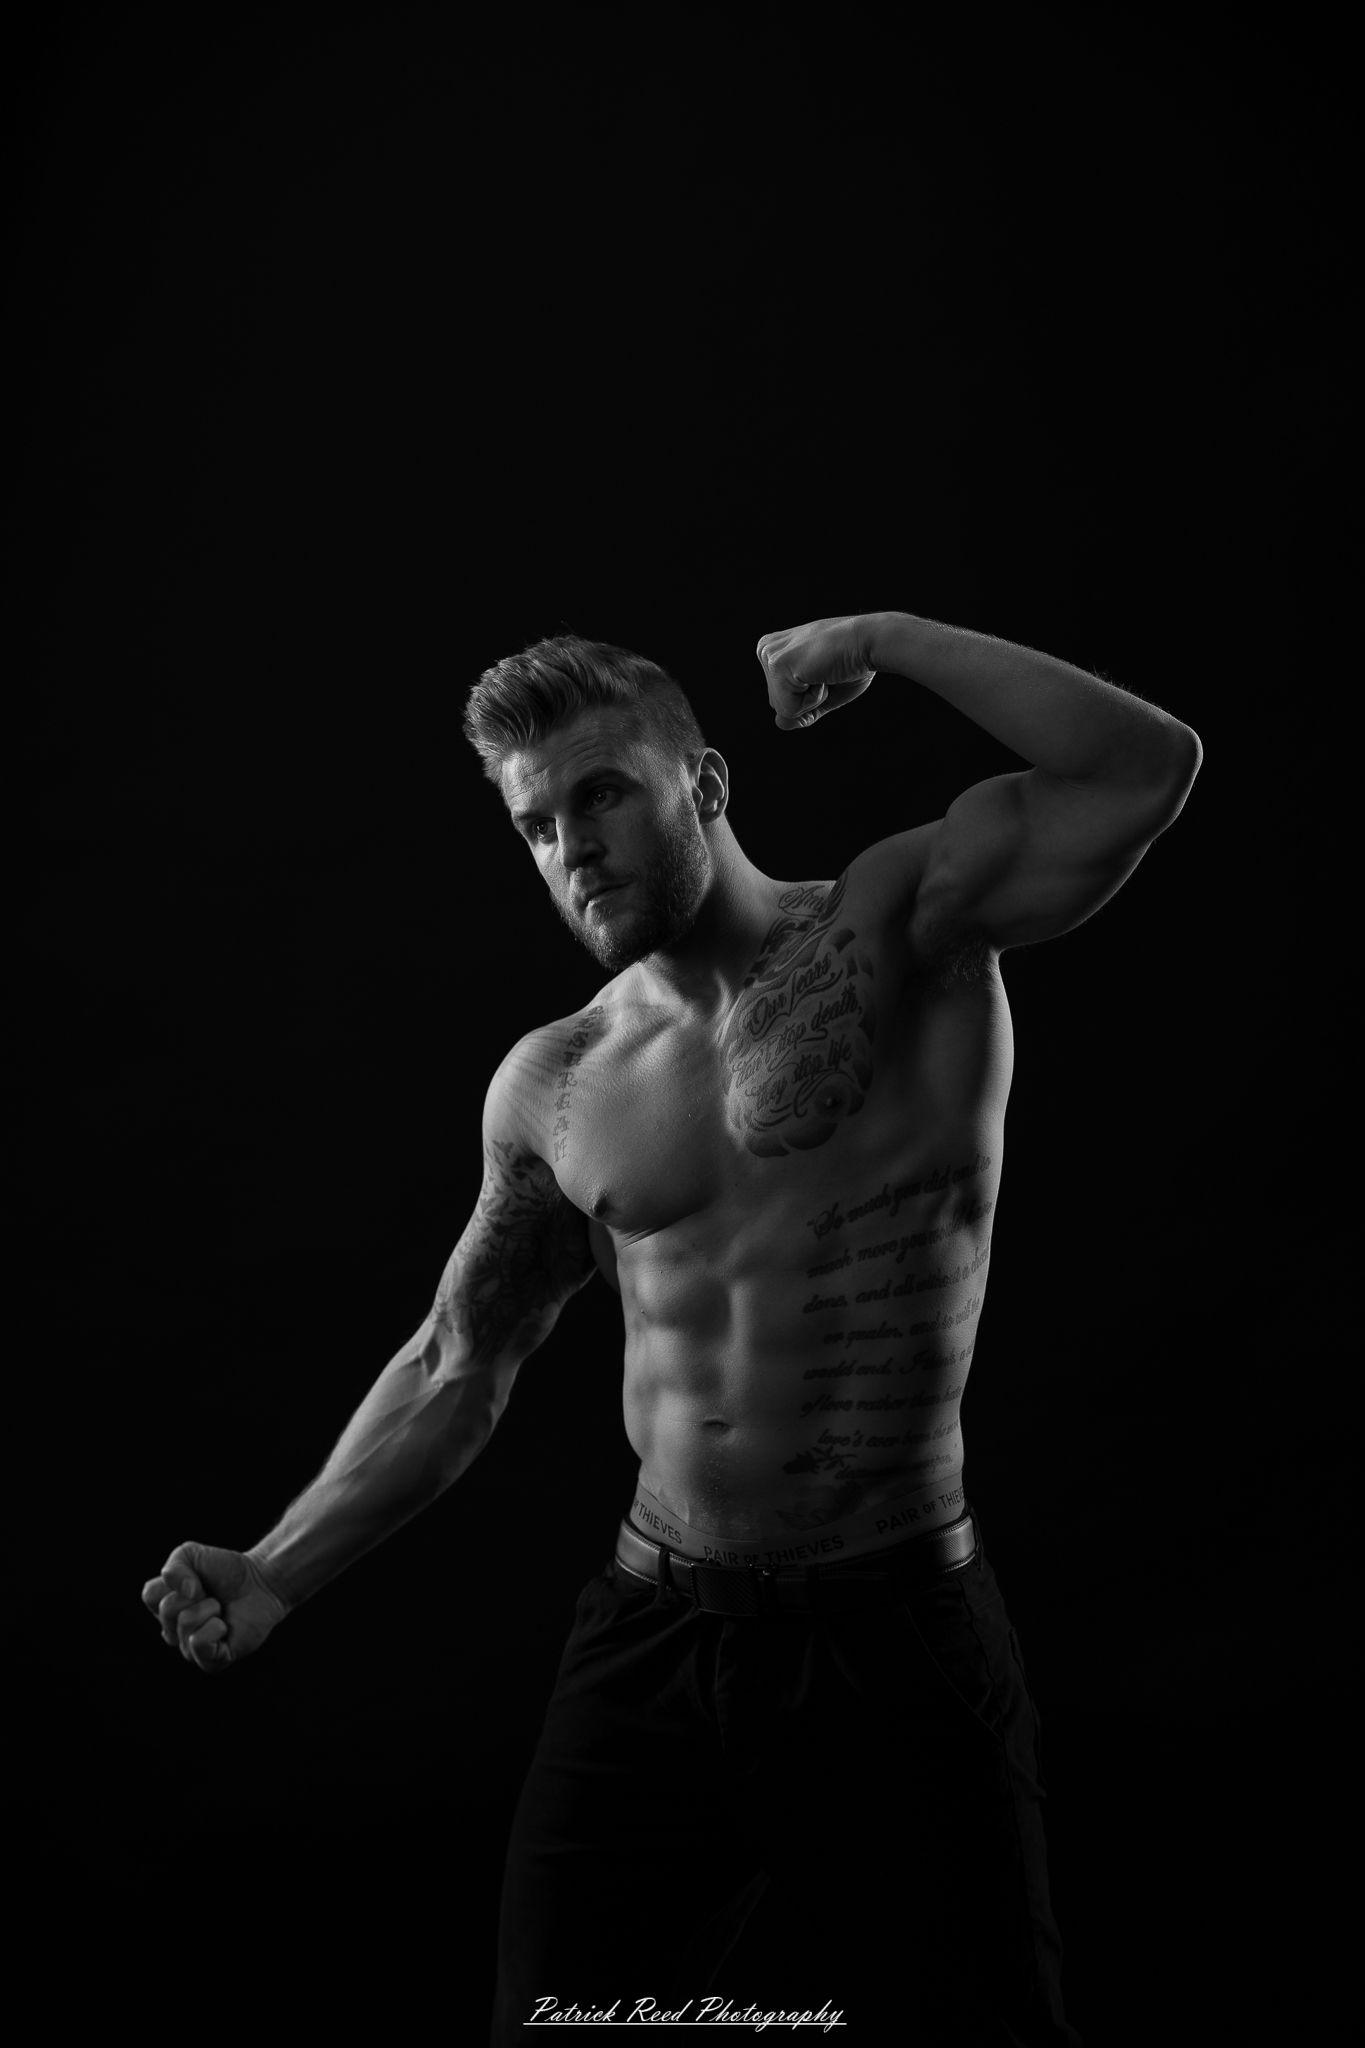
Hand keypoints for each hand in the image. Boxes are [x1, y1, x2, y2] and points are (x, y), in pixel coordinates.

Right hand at [142, 1541, 289, 1674]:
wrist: (260, 1581)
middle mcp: (174, 1631)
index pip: (150, 1596)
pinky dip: (213, 1629)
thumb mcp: (191, 1554)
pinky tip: (224, 1626)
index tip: (195, 1578)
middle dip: (195, 1594)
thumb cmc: (225, 1570)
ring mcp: (191, 1648)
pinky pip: (199, 1646)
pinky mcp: (212, 1660)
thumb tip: (185, 1593)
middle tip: (212, 1594)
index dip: (175, 1580)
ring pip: (184, 1626)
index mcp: (164, 1608)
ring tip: (221, 1608)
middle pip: (167, 1610)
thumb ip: (174, 1567)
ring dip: (208, 1608)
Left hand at [756, 616, 876, 731]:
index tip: (823, 671)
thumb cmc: (851, 661)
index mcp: (774, 651)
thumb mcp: (821, 694)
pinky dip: (814, 699)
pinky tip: (822, 673)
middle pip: (777, 704)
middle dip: (808, 698)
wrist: (869, 642)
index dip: (808, 697)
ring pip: (782, 708)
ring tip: (824, 670)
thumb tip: (780, 722)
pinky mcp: (777, 665)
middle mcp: (766, 650)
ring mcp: (769, 656)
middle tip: (825, 671)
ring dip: (812, 698)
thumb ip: (799, 711)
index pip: (779, 699)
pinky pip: (790, 708)